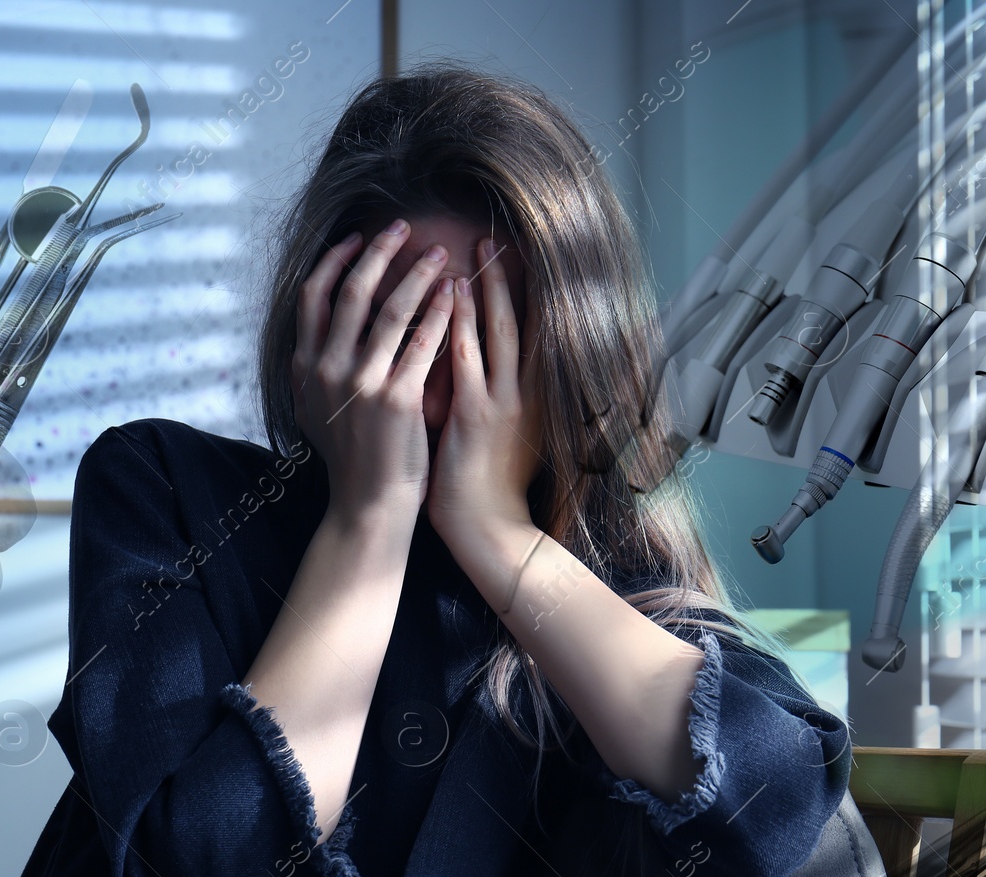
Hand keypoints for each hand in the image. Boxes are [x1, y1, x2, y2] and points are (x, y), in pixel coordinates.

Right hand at [290, 221, 457, 523]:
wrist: (367, 506)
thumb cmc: (352, 458)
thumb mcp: (316, 409)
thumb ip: (315, 369)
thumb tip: (318, 333)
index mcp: (303, 366)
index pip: (313, 296)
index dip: (335, 261)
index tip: (357, 238)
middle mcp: (326, 369)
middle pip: (351, 291)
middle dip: (379, 252)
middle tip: (403, 227)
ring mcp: (360, 383)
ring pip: (390, 309)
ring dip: (417, 274)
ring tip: (440, 254)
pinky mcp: (397, 399)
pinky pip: (423, 342)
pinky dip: (440, 312)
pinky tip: (456, 295)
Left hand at [426, 237, 544, 546]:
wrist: (487, 527)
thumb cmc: (488, 486)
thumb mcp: (503, 435)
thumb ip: (499, 398)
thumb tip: (487, 370)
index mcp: (533, 398)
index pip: (533, 336)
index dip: (526, 296)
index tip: (517, 259)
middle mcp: (526, 394)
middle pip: (522, 323)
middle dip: (509, 280)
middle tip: (496, 240)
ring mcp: (504, 403)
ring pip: (500, 332)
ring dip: (489, 288)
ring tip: (479, 251)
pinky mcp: (478, 415)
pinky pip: (469, 357)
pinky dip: (463, 322)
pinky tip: (452, 293)